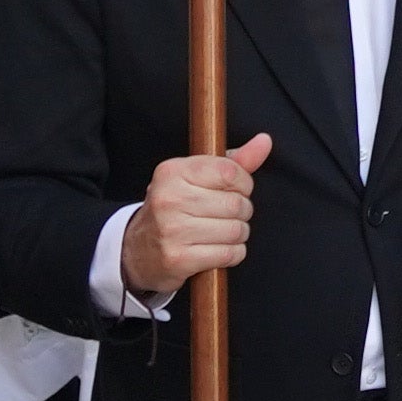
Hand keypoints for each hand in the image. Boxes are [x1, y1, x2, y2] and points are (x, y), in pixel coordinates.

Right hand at [124, 132, 272, 296]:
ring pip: (236, 230)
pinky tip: (220, 249)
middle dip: (242, 212)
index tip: (237, 190)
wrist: (137, 250)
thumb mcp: (194, 179)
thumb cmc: (173, 209)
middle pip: (236, 204)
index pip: (229, 171)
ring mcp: (172, 230)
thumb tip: (264, 142)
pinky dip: (234, 253)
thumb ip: (232, 161)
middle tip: (228, 215)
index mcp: (173, 172)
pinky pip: (228, 254)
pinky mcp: (178, 258)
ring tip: (223, 233)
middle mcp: (170, 198)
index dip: (243, 183)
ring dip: (238, 234)